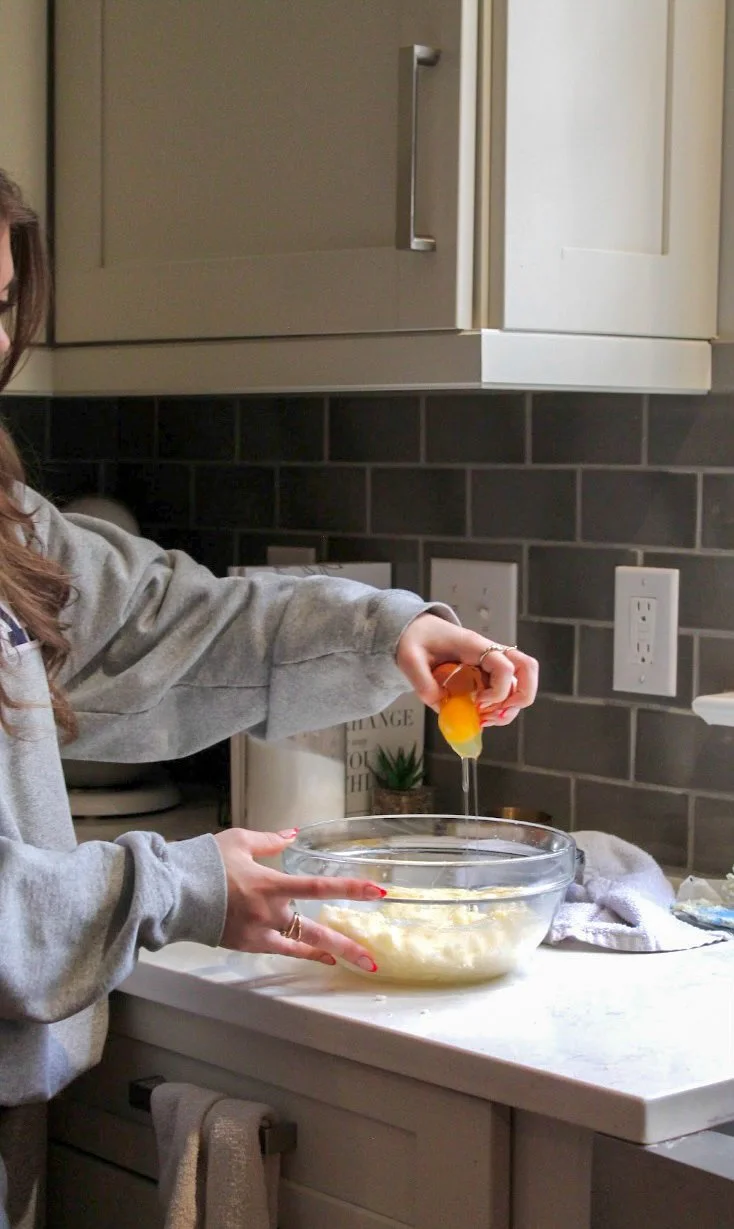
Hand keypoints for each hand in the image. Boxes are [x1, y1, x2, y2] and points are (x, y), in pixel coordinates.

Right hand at [213, 828, 381, 971]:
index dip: (349, 889)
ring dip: (330, 952)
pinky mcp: (248, 944)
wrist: (174, 892)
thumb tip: (292, 835)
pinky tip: (322, 955)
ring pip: (302, 944)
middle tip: (372, 957)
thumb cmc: (206, 863)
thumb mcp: (239, 841)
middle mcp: (270, 912)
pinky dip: (304, 952)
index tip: (376, 892)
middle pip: (316, 930)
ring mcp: (259, 932)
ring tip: (356, 961)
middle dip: (347, 944)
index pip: (319, 888)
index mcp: (271, 884)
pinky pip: (283, 949)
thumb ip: (270, 840)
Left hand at [396, 613, 538, 726]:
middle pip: (527, 669)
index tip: (477, 704)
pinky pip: (506, 689)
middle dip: (521, 698)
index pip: (504, 666)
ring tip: (485, 720)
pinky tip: (481, 716)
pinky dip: (500, 707)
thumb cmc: (414, 638)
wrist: (414, 629)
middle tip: (497, 715)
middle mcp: (489, 653)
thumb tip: (442, 707)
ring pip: (521, 683)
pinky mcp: (486, 673)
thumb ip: (423, 683)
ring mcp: (490, 663)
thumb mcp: (410, 659)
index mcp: (473, 645)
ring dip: (510, 708)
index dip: (498, 692)